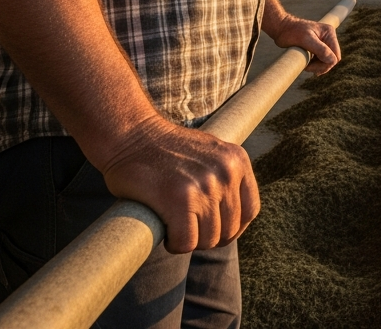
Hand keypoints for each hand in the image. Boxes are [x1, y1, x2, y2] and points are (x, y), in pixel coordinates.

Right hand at [98, 117, 259, 252]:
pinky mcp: (180, 200)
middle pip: (229, 230)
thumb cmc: (164, 150)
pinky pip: (186, 242)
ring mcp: (205, 186)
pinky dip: (174, 244)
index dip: (233, 227)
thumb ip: (224, 178)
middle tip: (186, 226)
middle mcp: (226, 172)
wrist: (130, 136)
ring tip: (174, 224)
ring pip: (208, 240)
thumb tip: (234, 221)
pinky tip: (165, 230)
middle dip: (207, 236)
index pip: (250, 210)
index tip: (213, 228)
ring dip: (189, 240)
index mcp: (237, 160)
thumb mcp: (208, 155)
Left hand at [269, 16, 340, 74]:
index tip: (310, 66)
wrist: (281, 28)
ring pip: (327, 61)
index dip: (325, 64)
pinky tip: (307, 63)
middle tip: (307, 68)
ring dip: (317, 66)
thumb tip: (333, 60)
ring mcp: (323, 41)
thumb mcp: (305, 40)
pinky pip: (321, 60)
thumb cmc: (291, 32)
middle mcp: (328, 36)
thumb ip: (320, 49)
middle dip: (321, 66)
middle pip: (332, 59)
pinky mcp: (318, 46)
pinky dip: (315, 64)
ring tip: (306, 65)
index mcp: (329, 33)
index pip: (335, 56)